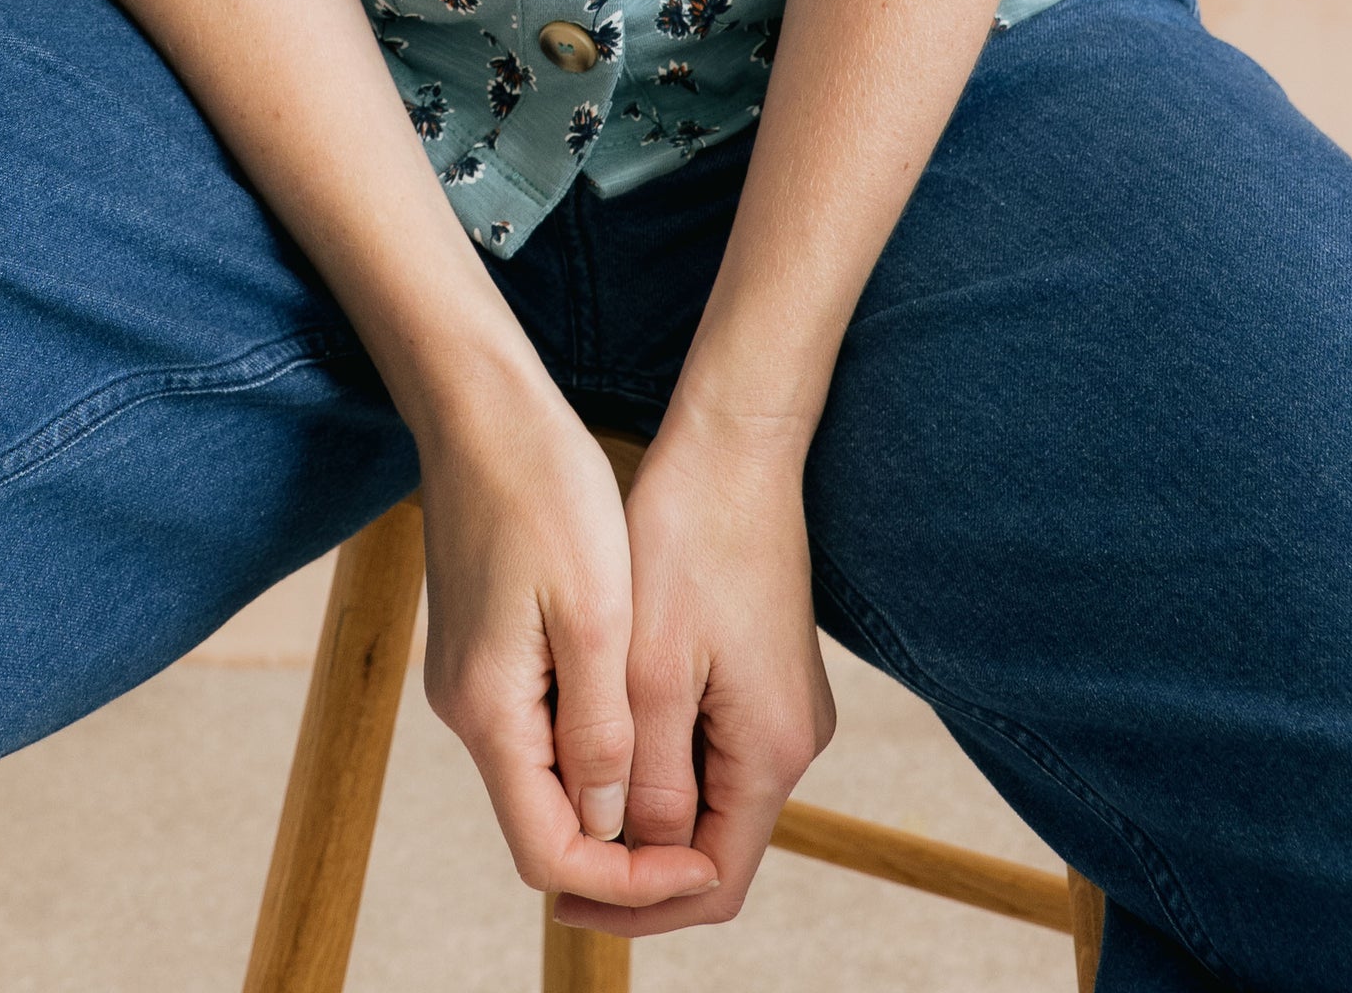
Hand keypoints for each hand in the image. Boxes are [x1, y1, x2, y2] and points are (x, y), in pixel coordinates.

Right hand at [416, 394, 718, 918]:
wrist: (480, 407)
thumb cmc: (544, 491)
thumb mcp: (594, 614)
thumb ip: (601, 730)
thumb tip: (611, 826)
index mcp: (490, 712)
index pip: (549, 853)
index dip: (628, 879)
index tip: (700, 860)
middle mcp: (468, 711)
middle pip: (544, 824)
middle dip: (625, 846)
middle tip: (705, 832)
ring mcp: (469, 679)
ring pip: (544, 775)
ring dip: (612, 789)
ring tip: (689, 772)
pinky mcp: (481, 647)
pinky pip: (537, 725)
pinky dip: (591, 739)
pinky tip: (643, 707)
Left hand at [550, 405, 834, 936]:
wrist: (734, 446)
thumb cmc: (686, 542)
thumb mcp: (650, 671)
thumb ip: (646, 778)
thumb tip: (633, 862)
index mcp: (771, 752)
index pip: (713, 882)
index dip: (640, 906)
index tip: (568, 901)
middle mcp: (792, 741)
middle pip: (714, 844)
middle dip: (637, 864)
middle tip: (559, 863)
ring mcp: (784, 705)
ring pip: (710, 793)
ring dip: (645, 808)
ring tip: (571, 804)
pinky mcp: (768, 671)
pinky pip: (714, 745)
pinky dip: (662, 759)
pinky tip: (607, 740)